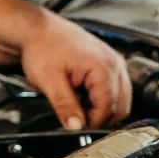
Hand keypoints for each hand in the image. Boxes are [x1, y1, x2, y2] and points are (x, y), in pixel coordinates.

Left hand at [20, 10, 131, 129]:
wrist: (37, 30)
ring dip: (102, 108)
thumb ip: (65, 106)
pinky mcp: (110, 63)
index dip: (92, 123)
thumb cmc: (42, 47)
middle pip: (120, 107)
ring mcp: (115, 62)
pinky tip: (83, 95)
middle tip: (76, 117)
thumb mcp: (49, 80)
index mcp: (103, 67)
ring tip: (78, 103)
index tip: (76, 126)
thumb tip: (76, 127)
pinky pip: (116, 90)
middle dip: (99, 117)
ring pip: (120, 100)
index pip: (109, 108)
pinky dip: (102, 98)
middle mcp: (115, 64)